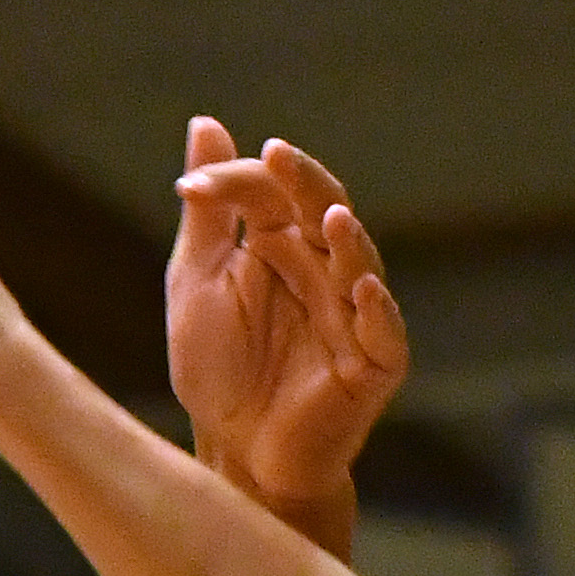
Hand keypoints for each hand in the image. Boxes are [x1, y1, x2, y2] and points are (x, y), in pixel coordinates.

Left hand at [165, 123, 408, 508]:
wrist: (236, 451)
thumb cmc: (219, 368)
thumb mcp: (199, 282)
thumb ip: (210, 211)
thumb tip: (206, 124)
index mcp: (284, 245)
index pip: (273, 194)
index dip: (238, 181)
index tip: (191, 187)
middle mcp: (326, 271)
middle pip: (325, 214)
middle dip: (305, 185)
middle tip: (278, 157)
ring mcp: (355, 318)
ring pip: (359, 266)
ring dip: (348, 241)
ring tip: (329, 216)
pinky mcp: (375, 366)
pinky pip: (384, 334)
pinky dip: (376, 311)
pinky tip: (360, 288)